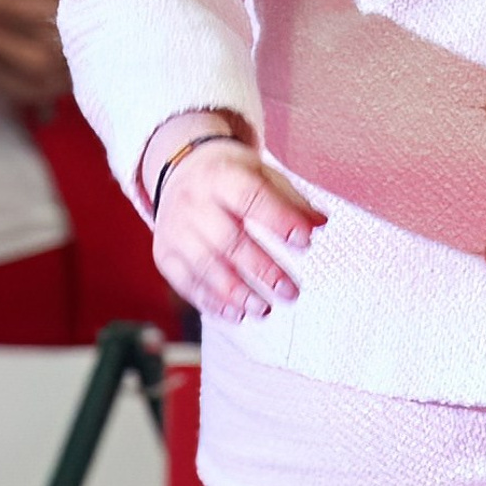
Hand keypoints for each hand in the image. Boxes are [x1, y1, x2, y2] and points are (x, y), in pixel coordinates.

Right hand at [139, 113, 322, 321]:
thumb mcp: (263, 176)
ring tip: (264, 309)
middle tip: (291, 292)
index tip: (306, 241)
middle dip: (261, 269)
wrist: (181, 171)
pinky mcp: (165, 254)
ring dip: (235, 292)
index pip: (249, 197)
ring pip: (203, 265)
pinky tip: (236, 314)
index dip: (278, 219)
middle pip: (226, 239)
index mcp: (221, 176)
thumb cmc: (233, 179)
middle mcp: (192, 202)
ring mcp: (175, 229)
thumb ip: (292, 201)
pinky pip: (185, 282)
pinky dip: (211, 301)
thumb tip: (320, 223)